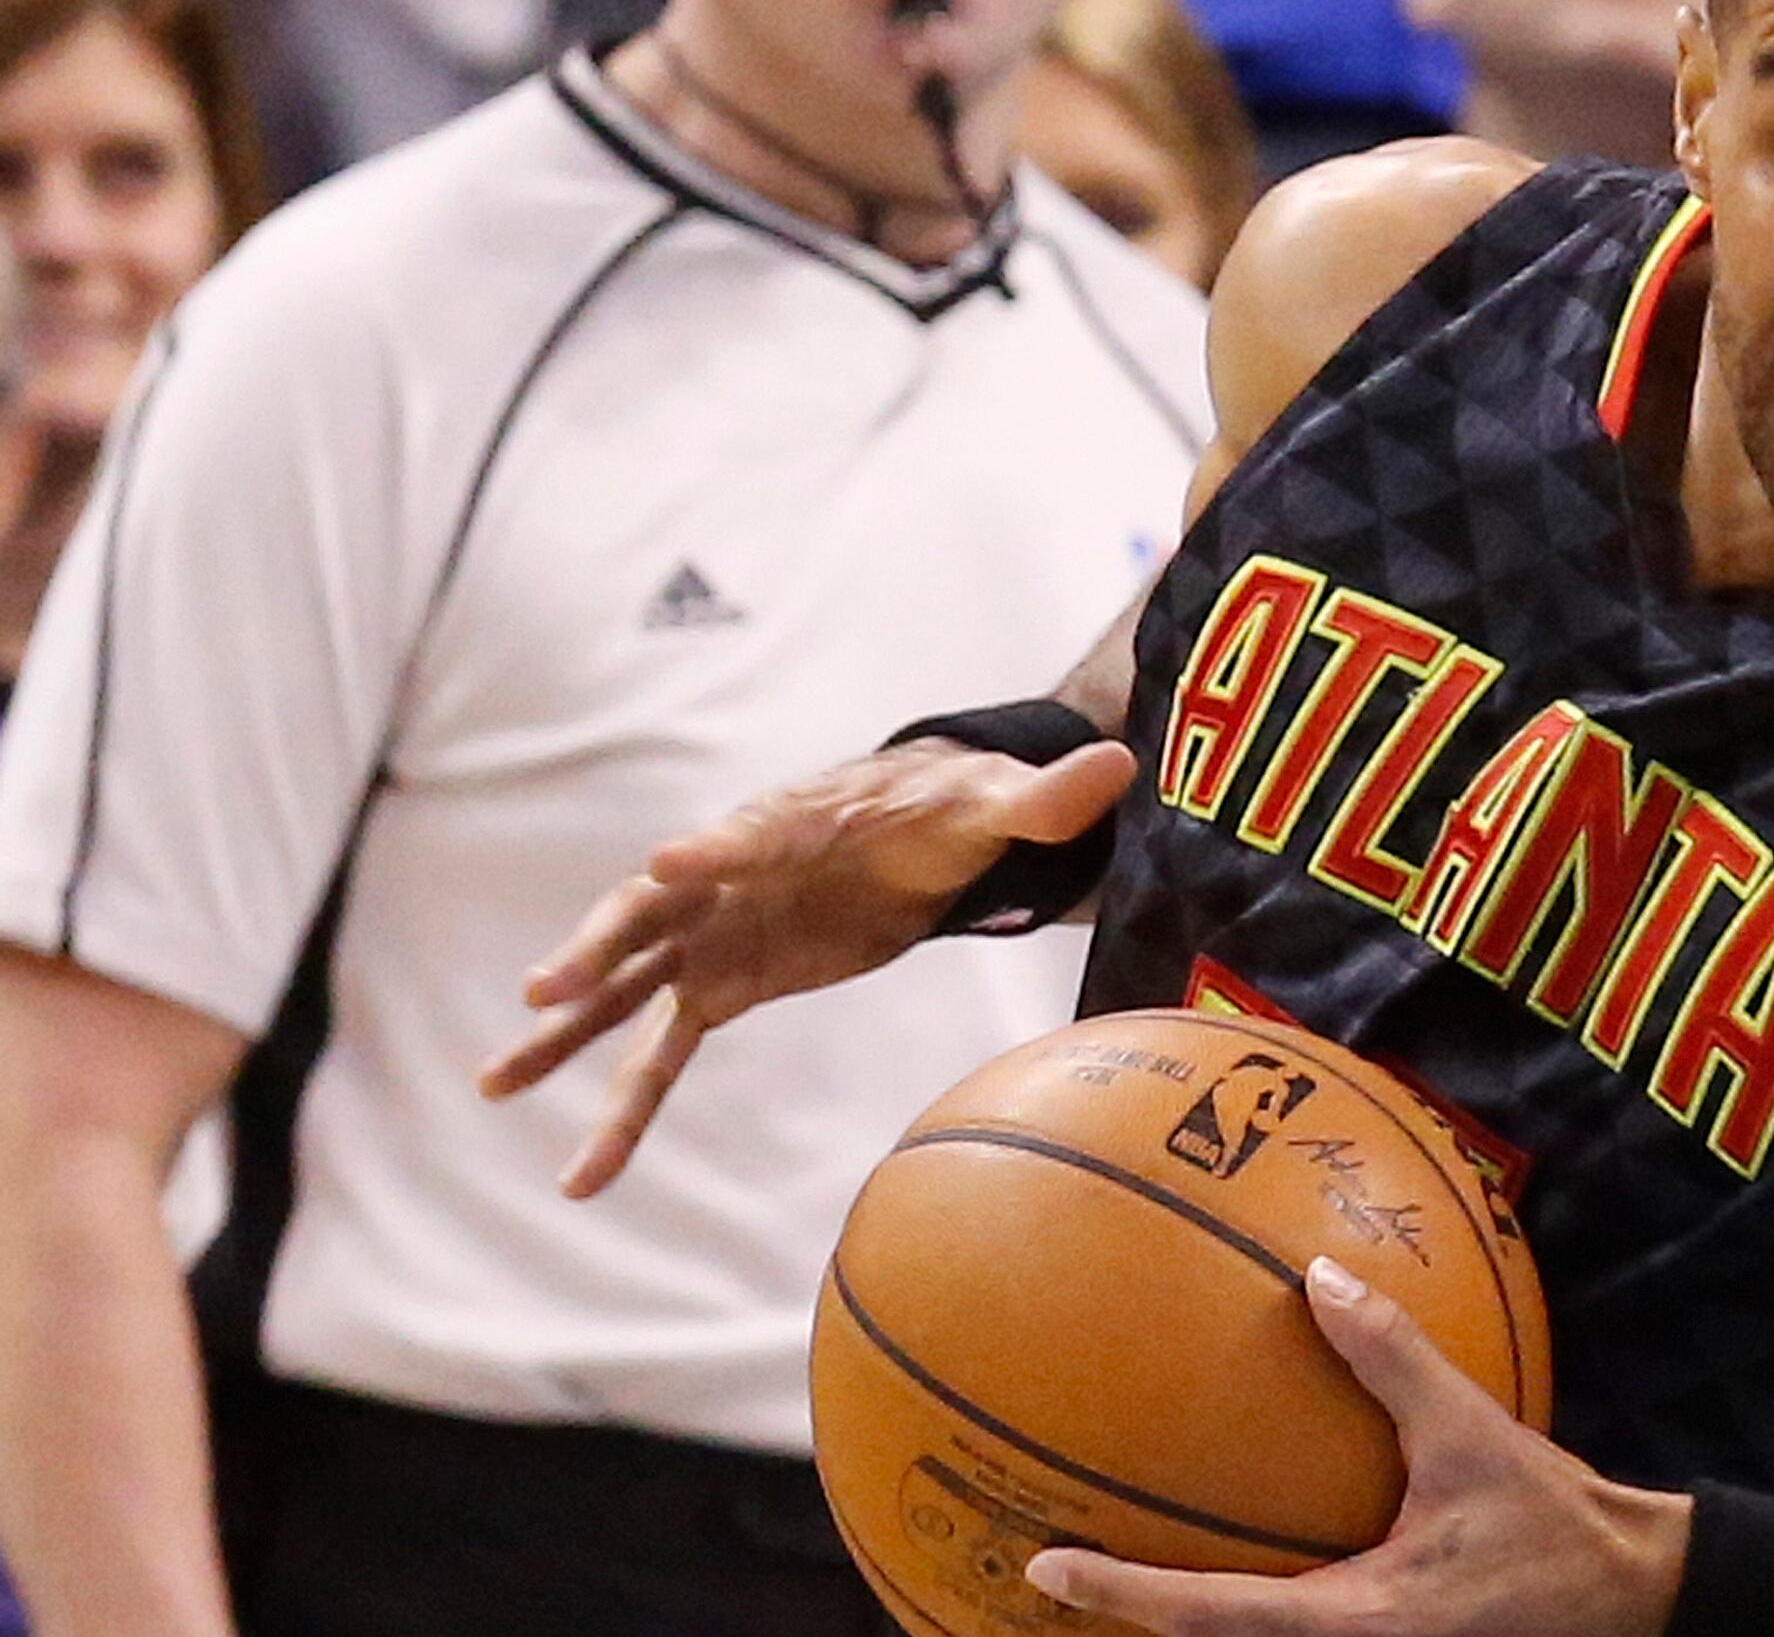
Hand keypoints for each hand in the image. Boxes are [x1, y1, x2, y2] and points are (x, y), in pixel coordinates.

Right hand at [474, 737, 1136, 1195]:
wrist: (921, 825)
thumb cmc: (953, 807)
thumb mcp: (999, 804)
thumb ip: (1049, 796)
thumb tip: (1120, 761)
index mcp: (792, 824)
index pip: (745, 834)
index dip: (710, 849)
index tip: (666, 862)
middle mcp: (730, 877)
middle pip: (651, 911)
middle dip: (598, 946)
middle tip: (544, 989)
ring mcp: (713, 932)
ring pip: (625, 984)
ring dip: (565, 1027)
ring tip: (495, 1079)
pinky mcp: (720, 984)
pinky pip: (656, 1053)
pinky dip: (621, 1107)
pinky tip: (582, 1171)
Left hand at [1028, 1258, 1687, 1636]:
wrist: (1634, 1597)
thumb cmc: (1559, 1529)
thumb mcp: (1474, 1436)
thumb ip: (1394, 1358)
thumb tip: (1320, 1277)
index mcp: (1354, 1620)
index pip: (1210, 1613)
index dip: (1121, 1592)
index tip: (1045, 1565)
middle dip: (1132, 1614)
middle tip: (1054, 1568)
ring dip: (1188, 1610)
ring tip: (1118, 1561)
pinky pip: (1295, 1623)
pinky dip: (1246, 1596)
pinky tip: (1239, 1545)